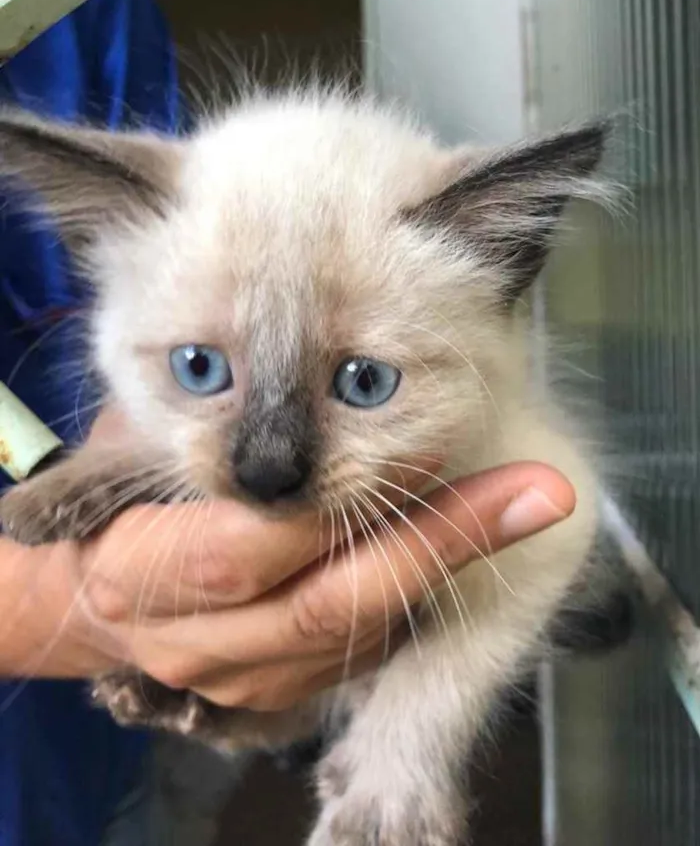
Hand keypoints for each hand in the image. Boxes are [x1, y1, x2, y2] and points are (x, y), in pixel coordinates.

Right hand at [0, 416, 574, 709]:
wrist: (87, 591)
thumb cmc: (116, 491)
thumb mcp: (140, 434)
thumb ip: (208, 400)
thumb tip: (310, 313)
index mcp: (141, 569)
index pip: (262, 541)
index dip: (359, 496)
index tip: (454, 446)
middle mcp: (191, 642)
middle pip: (329, 602)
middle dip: (438, 543)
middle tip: (536, 491)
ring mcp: (237, 681)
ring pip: (357, 634)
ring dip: (441, 566)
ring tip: (519, 504)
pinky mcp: (273, 697)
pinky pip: (361, 653)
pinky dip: (411, 597)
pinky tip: (454, 542)